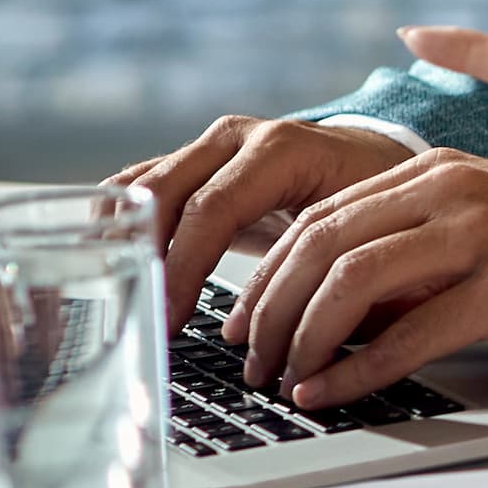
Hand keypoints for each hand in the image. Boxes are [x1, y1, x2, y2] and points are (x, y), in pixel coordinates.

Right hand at [110, 114, 412, 328]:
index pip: (212, 209)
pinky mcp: (193, 163)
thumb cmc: (373, 201)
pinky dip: (121, 223)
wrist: (373, 157)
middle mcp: (236, 138)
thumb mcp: (363, 233)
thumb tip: (305, 349)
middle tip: (138, 319)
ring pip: (141, 186)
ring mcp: (209, 146)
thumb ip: (329, 277)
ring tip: (121, 299)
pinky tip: (115, 267)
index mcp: (279, 150)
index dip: (185, 269)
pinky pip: (141, 186)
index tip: (171, 321)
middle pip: (164, 194)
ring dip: (123, 242)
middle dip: (146, 260)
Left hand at [217, 140, 487, 407]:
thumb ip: (401, 261)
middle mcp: (451, 190)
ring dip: (303, 338)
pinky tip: (328, 393)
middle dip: (271, 309)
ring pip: (354, 280)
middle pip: (324, 243)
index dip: (268, 273)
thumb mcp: (463, 247)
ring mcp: (479, 235)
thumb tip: (311, 313)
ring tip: (283, 379)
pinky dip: (354, 371)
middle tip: (250, 360)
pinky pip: (408, 334)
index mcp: (431, 172)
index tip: (241, 321)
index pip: (321, 216)